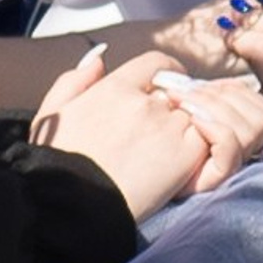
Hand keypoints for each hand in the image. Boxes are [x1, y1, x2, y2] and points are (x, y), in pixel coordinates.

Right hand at [34, 49, 213, 216]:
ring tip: (171, 151)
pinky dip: (201, 148)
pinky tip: (181, 164)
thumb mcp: (53, 112)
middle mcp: (145, 102)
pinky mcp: (185, 155)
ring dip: (188, 128)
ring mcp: (168, 127)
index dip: (165, 74)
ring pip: (195, 115)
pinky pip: (209, 139)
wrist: (75, 204)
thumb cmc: (57, 161)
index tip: (165, 90)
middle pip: (178, 92)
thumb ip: (76, 79)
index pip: (157, 63)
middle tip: (163, 131)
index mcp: (114, 87)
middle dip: (174, 106)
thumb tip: (100, 58)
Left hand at [161, 67, 262, 190]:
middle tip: (186, 95)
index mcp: (242, 133)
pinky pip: (231, 144)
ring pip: (251, 128)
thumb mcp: (185, 110)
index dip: (239, 91)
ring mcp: (233, 165)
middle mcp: (245, 152)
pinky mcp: (218, 175)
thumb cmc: (159, 142)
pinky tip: (192, 122)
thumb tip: (211, 79)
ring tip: (184, 105)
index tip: (204, 87)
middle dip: (224, 96)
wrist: (140, 177)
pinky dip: (214, 126)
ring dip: (216, 107)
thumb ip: (204, 96)